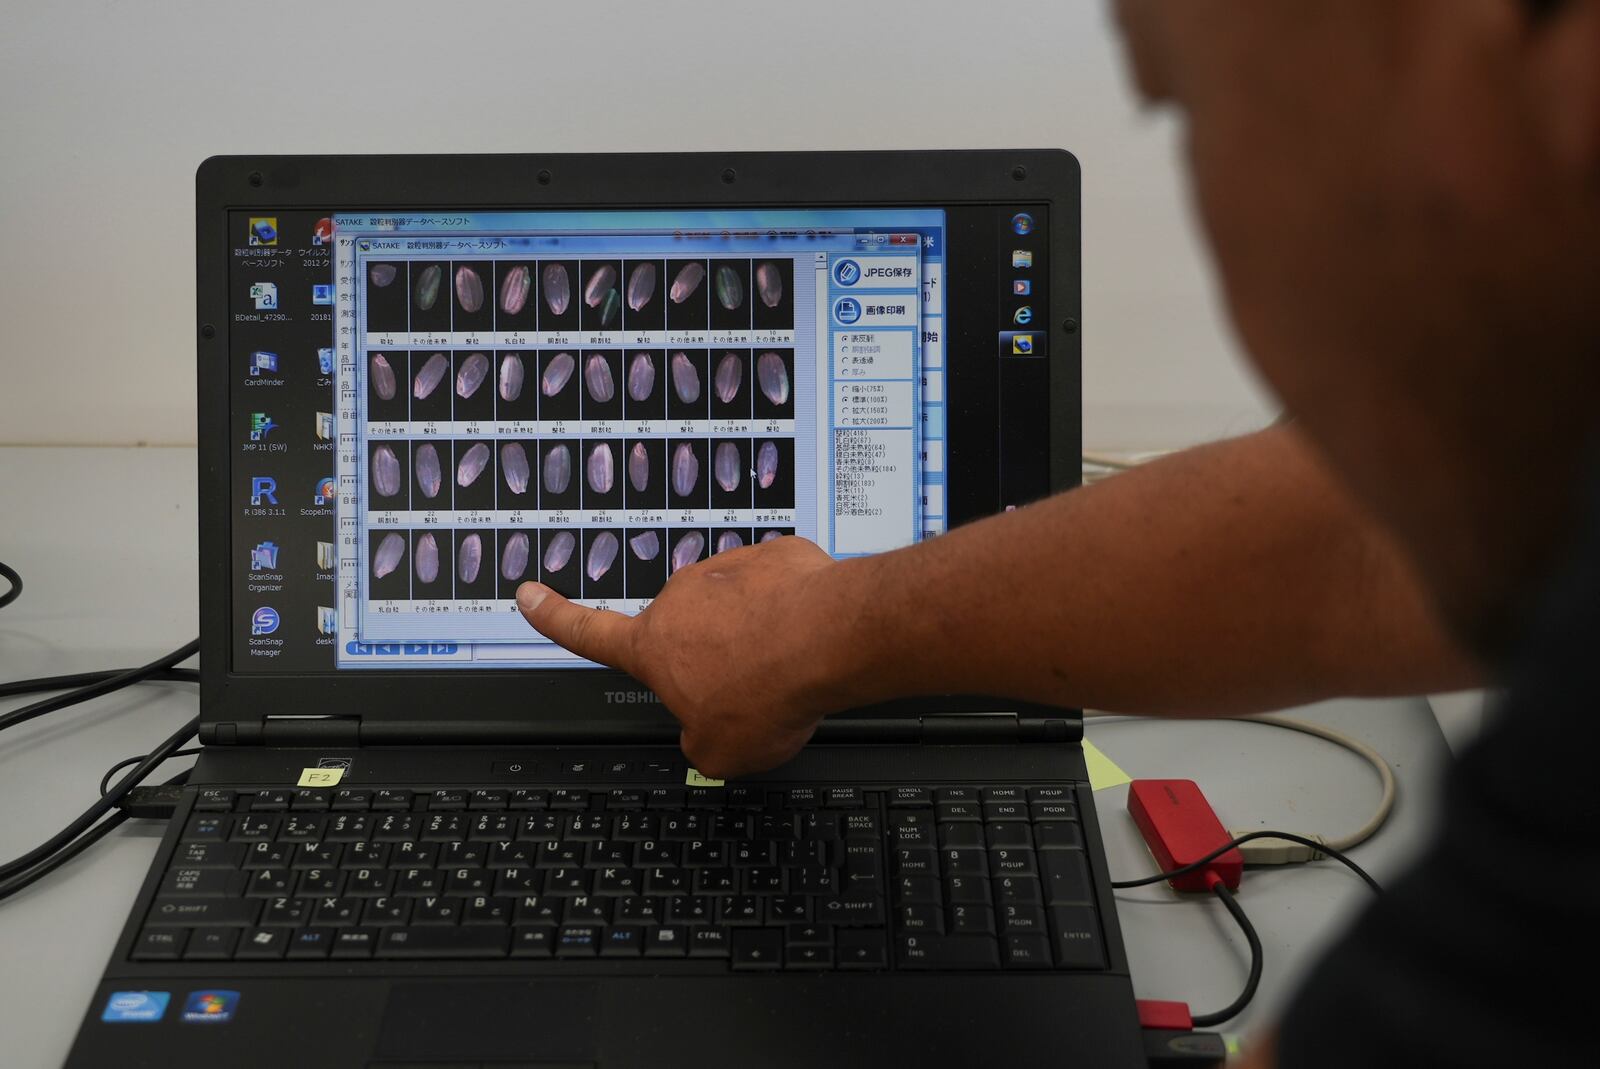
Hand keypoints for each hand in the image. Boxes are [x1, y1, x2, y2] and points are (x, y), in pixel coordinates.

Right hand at [516, 536, 866, 777]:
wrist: (829, 639)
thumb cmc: (770, 690)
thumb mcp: (720, 753)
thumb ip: (699, 742)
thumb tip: (707, 728)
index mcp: (654, 646)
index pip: (588, 633)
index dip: (554, 618)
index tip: (530, 594)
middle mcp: (683, 598)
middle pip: (691, 632)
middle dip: (719, 657)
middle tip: (754, 685)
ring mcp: (728, 569)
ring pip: (739, 607)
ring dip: (758, 632)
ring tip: (788, 662)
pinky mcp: (775, 556)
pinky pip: (779, 587)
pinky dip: (793, 611)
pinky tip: (812, 635)